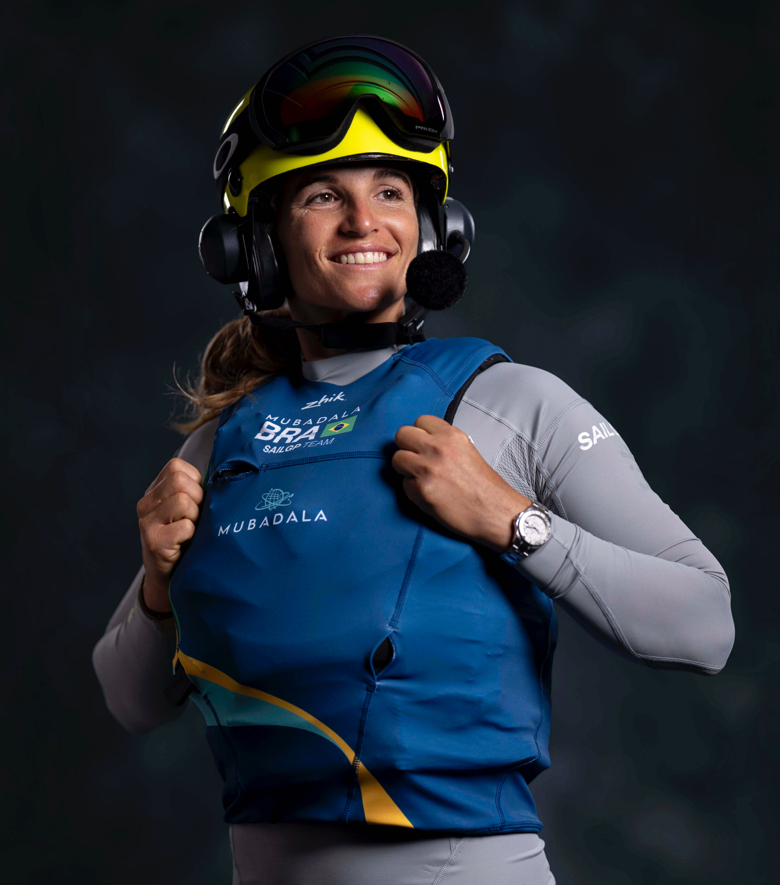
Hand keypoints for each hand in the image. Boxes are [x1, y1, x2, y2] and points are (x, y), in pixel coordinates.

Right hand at [136, 458, 202, 612]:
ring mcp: (147, 522)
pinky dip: (192, 535)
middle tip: (195, 518)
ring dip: (195, 517)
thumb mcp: (188, 510)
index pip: (176, 467)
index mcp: (155, 491)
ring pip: (183, 501)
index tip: (197, 501)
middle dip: (197, 499)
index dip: (195, 482)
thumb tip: (223, 476)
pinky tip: (186, 543)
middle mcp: (146, 504)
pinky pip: (185, 526)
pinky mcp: (154, 541)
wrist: (169, 576)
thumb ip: (196, 491)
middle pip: (180, 481)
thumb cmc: (185, 539)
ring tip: (190, 530)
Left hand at [392, 415, 531, 550]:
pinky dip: (413, 490)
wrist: (496, 512)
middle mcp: (438, 448)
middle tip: (417, 460)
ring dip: (406, 469)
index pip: (420, 421)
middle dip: (406, 447)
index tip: (424, 444)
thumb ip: (444, 443)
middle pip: (402, 434)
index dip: (420, 434)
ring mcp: (428, 468)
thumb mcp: (467, 450)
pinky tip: (430, 494)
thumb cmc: (485, 486)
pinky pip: (404, 484)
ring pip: (397, 459)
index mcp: (452, 435)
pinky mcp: (421, 490)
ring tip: (422, 478)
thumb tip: (422, 443)